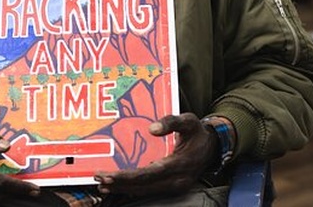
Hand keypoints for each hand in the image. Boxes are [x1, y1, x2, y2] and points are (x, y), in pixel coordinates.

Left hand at [93, 112, 218, 196]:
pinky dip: (132, 189)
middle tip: (99, 178)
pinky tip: (118, 187)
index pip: (148, 174)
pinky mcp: (171, 187)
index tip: (108, 174)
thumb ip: (171, 121)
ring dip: (123, 188)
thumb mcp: (189, 121)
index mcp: (179, 165)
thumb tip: (152, 129)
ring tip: (103, 184)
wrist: (213, 147)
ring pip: (144, 191)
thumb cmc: (198, 133)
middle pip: (143, 186)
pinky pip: (149, 190)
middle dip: (119, 183)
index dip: (127, 176)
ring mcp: (175, 187)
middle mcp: (176, 180)